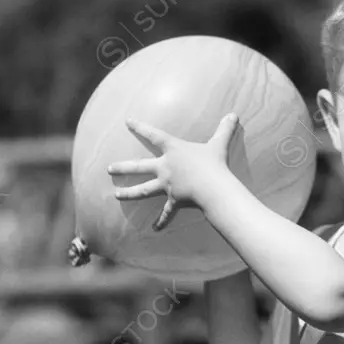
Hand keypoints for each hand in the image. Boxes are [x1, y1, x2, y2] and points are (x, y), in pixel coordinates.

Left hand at [107, 114, 247, 230]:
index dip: (140, 127)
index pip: (154, 135)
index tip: (127, 122)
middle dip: (122, 168)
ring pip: (143, 189)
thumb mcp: (219, 143)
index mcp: (173, 150)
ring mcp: (167, 185)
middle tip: (109, 169)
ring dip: (128, 193)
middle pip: (139, 166)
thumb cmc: (214, 163)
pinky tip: (154, 229)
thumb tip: (235, 115)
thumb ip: (225, 129)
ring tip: (116, 195)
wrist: (212, 186)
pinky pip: (166, 212)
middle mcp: (165, 167)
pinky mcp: (174, 200)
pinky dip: (161, 221)